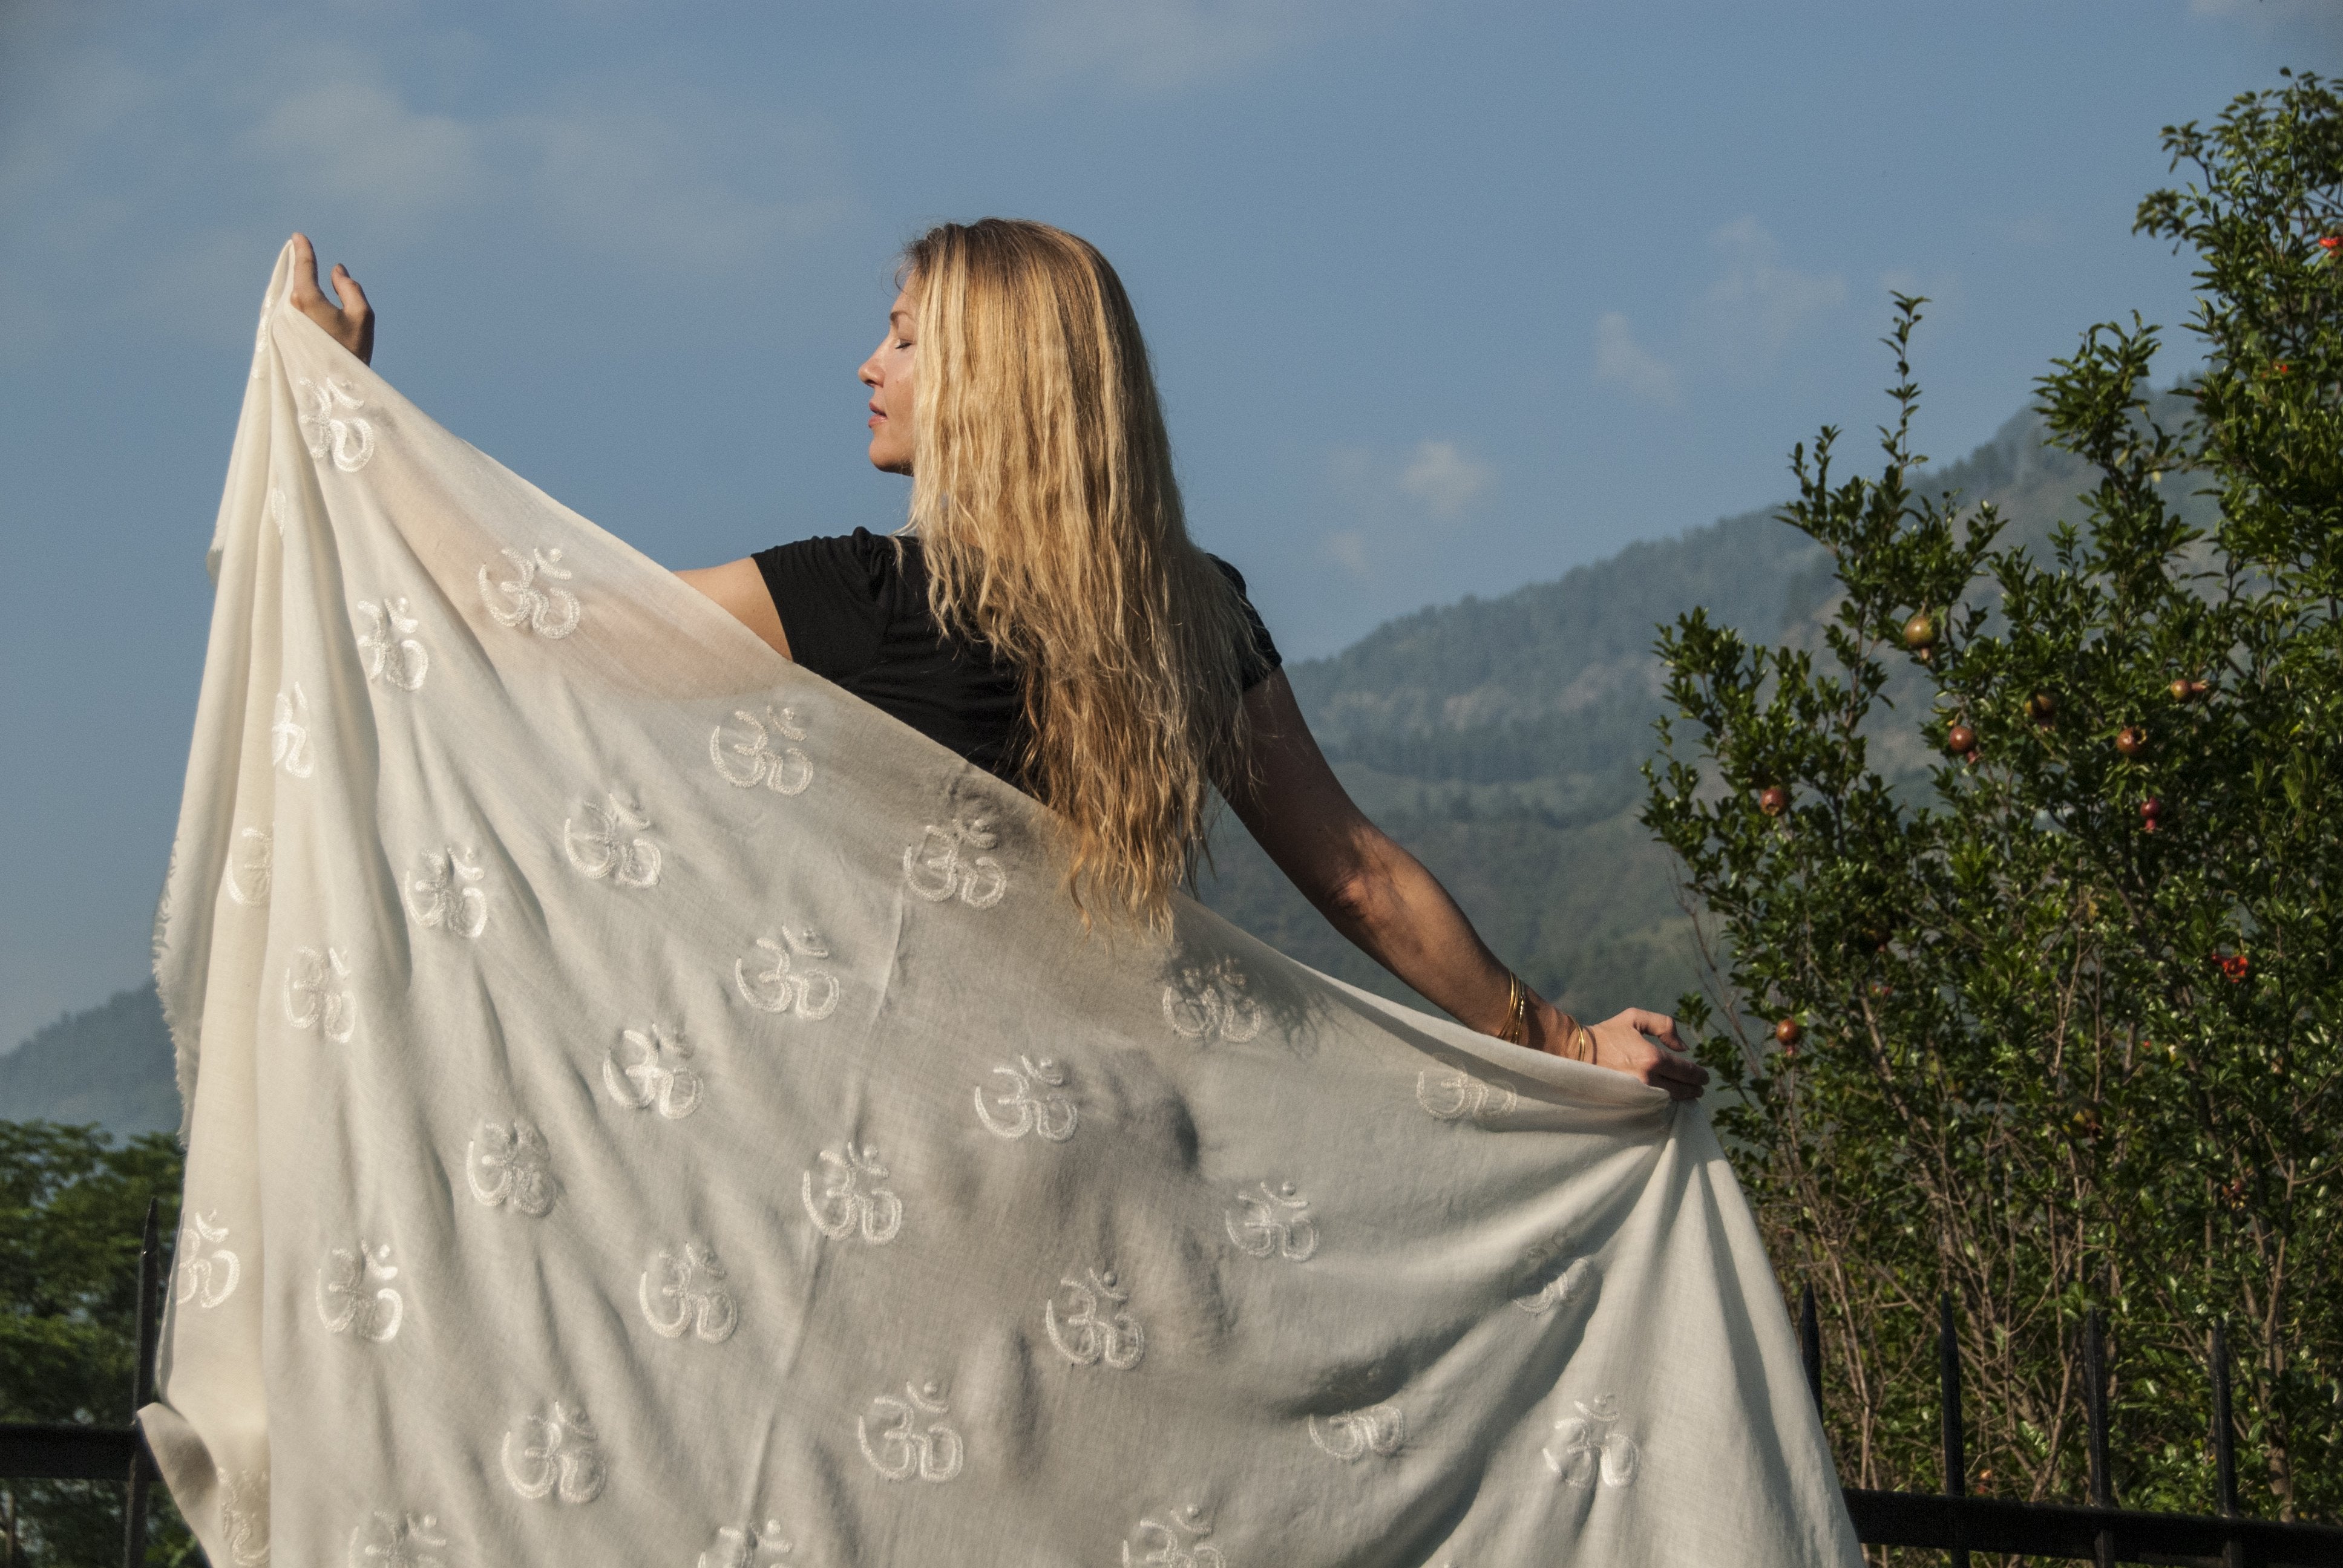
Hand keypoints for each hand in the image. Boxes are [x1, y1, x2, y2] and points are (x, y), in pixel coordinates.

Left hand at [287, 233, 372, 364]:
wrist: (336, 389)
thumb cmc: (352, 350)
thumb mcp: (362, 315)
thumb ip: (349, 287)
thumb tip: (335, 272)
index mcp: (306, 298)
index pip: (303, 267)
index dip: (303, 250)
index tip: (298, 236)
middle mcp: (289, 307)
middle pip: (291, 278)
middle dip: (296, 264)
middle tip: (297, 248)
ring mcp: (283, 322)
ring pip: (288, 293)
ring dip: (294, 281)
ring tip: (298, 270)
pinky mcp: (284, 334)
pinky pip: (287, 307)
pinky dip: (293, 297)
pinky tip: (297, 296)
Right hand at [1538, 1003, 1708, 1101]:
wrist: (1578, 1052)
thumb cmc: (1608, 1033)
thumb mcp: (1636, 1018)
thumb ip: (1665, 1026)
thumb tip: (1683, 1048)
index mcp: (1652, 1057)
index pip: (1686, 1071)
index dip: (1700, 1075)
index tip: (1705, 1076)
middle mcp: (1648, 1078)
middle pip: (1682, 1089)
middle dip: (1695, 1088)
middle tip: (1700, 1087)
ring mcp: (1638, 1094)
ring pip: (1670, 1100)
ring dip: (1683, 1097)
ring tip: (1689, 1094)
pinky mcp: (1629, 1102)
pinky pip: (1654, 1106)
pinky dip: (1665, 1103)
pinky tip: (1669, 1099)